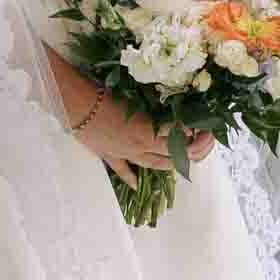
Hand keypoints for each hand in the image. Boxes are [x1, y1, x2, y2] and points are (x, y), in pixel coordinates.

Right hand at [60, 76, 214, 178]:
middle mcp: (141, 146)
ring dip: (171, 164)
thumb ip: (154, 108)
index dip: (194, 133)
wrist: (75, 105)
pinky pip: (123, 170)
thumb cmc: (104, 95)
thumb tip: (172, 112)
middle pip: (173, 154)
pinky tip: (136, 184)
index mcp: (149, 130)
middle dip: (194, 150)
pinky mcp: (110, 155)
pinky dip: (130, 177)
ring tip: (183, 164)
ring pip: (153, 164)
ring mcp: (125, 154)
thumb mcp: (135, 98)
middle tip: (204, 143)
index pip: (180, 136)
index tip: (202, 127)